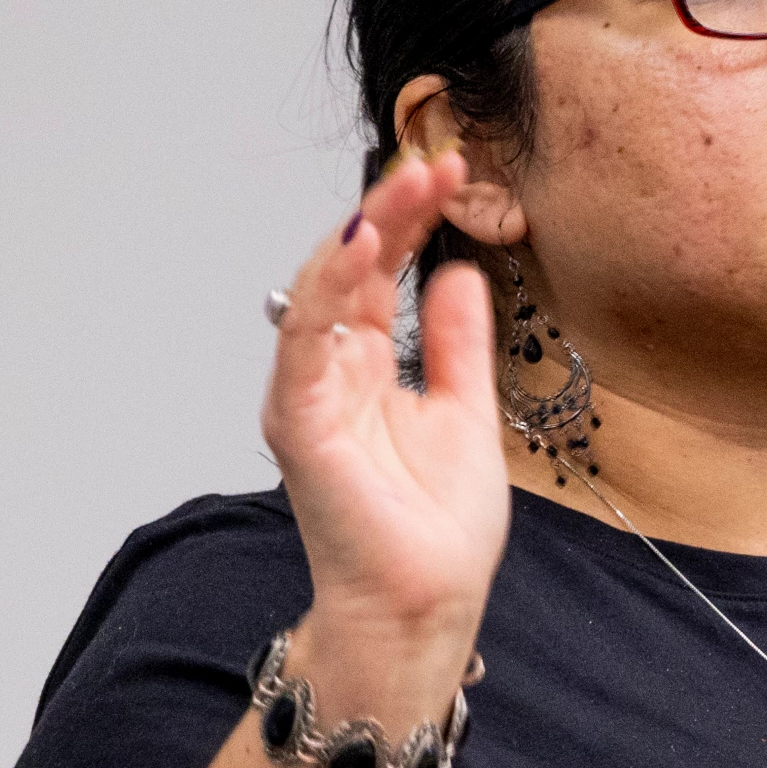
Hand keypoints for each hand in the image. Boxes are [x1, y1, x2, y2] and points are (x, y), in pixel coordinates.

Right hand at [260, 154, 511, 695]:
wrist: (424, 603)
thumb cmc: (435, 527)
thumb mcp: (465, 410)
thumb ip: (455, 342)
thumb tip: (459, 273)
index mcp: (365, 364)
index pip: (381, 271)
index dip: (412, 219)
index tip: (454, 174)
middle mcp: (328, 370)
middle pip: (349, 266)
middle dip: (391, 209)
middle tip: (435, 164)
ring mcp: (310, 392)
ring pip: (322, 288)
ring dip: (364, 230)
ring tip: (405, 187)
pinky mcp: (300, 419)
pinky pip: (306, 340)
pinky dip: (329, 287)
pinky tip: (362, 245)